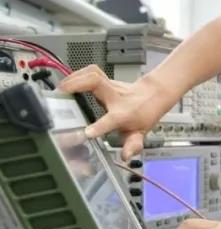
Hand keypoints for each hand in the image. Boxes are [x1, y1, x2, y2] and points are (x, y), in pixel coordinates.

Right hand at [58, 66, 176, 159]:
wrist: (154, 95)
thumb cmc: (144, 115)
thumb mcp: (139, 133)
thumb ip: (132, 145)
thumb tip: (125, 156)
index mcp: (123, 113)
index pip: (112, 120)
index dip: (99, 127)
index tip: (87, 133)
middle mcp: (116, 97)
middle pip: (97, 82)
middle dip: (77, 84)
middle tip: (60, 93)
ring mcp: (111, 85)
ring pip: (93, 73)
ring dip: (74, 77)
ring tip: (59, 87)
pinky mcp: (106, 79)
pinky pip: (91, 71)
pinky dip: (77, 74)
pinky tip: (67, 81)